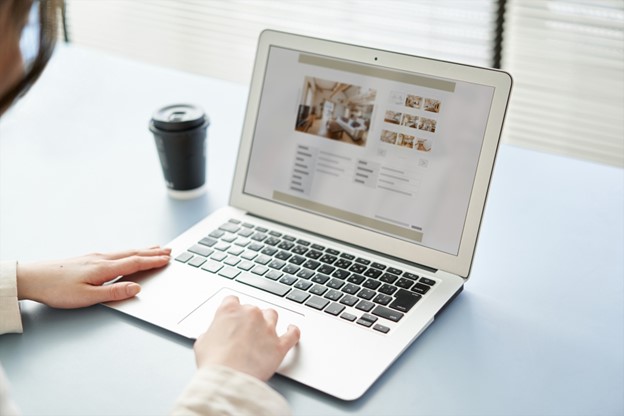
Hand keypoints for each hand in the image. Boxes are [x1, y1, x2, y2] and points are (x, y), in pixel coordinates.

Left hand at [16, 247, 170, 307]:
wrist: (33, 277)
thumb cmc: (57, 289)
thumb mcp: (87, 297)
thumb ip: (114, 292)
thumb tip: (136, 288)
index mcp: (104, 268)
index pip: (135, 263)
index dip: (153, 261)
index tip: (167, 259)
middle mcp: (101, 259)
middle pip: (133, 254)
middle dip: (153, 253)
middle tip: (169, 251)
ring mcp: (95, 257)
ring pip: (125, 252)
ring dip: (143, 250)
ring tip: (156, 249)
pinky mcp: (88, 258)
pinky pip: (117, 253)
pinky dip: (130, 252)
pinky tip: (129, 254)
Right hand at [193, 296, 300, 380]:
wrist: (228, 378)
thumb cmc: (213, 362)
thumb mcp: (202, 343)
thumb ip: (211, 333)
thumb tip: (213, 336)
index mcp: (230, 310)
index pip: (232, 300)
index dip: (232, 309)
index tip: (233, 316)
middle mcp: (251, 314)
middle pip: (253, 308)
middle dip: (249, 319)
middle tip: (244, 333)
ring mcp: (267, 328)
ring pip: (272, 315)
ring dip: (269, 321)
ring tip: (265, 331)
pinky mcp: (280, 344)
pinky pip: (292, 334)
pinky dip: (293, 331)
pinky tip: (291, 330)